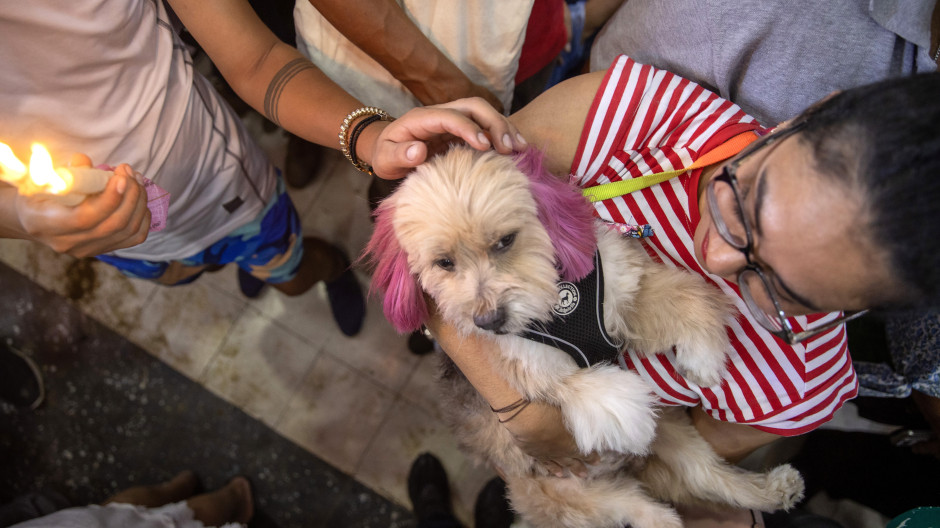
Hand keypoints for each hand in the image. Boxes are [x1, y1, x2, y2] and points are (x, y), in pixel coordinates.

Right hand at [13, 154, 150, 256]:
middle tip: (129, 171)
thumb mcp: (38, 179)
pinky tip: (139, 198)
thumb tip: (83, 161)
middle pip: (113, 224)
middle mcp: (68, 243)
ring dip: (138, 201)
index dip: (109, 199)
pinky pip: (134, 237)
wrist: (35, 218)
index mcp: (45, 224)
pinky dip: (143, 216)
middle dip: (129, 194)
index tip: (120, 176)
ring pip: (128, 230)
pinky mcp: (103, 249)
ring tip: (136, 179)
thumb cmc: (37, 192)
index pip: (84, 219)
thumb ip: (59, 171)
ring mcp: (88, 250)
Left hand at [368, 97, 526, 179]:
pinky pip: (485, 126)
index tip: (484, 147)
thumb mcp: (385, 158)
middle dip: (494, 123)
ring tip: (520, 148)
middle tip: (509, 148)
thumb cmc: (385, 155)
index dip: (469, 129)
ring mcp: (453, 119)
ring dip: (504, 127)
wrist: (386, 149)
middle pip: (473, 107)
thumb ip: (399, 155)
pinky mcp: (461, 130)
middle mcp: (441, 113)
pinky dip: (502, 135)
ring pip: (484, 113)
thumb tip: (418, 151)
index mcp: (422, 118)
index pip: (451, 116)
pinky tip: (517, 149)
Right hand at [501, 399, 598, 477]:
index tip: (597, 461)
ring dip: (570, 468)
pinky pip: (547, 463)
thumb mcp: (572, 412)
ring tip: (577, 475)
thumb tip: (592, 417)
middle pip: (575, 460)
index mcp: (574, 442)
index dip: (592, 456)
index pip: (586, 452)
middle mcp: (563, 451)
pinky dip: (553, 468)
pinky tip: (557, 473)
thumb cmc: (551, 412)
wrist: (529, 419)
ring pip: (562, 463)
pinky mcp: (536, 453)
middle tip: (586, 474)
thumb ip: (581, 418)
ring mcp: (549, 453)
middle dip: (581, 466)